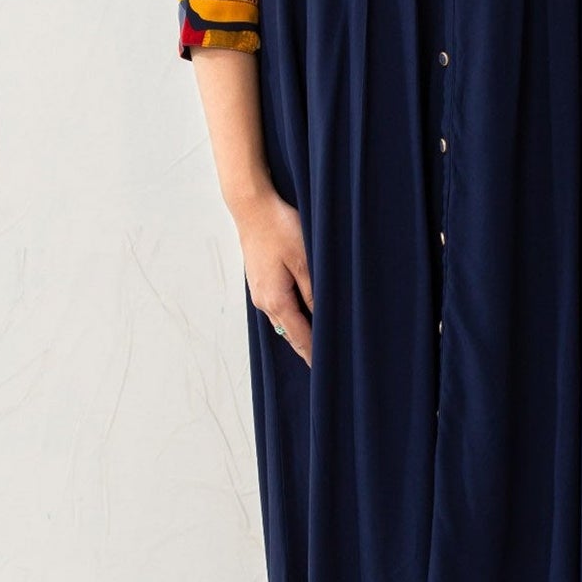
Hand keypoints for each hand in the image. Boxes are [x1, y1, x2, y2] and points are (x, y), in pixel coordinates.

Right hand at [234, 187, 314, 365]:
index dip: (316, 355)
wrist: (251, 207)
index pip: (301, 338)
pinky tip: (305, 317)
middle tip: (330, 366)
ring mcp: (260, 292)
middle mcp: (264, 302)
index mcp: (276, 300)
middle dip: (309, 350)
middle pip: (291, 335)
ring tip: (320, 346)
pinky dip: (293, 319)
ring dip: (301, 334)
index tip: (329, 374)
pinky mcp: (260, 282)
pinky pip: (279, 309)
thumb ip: (314, 292)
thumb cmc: (279, 228)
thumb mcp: (304, 259)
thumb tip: (324, 318)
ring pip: (284, 323)